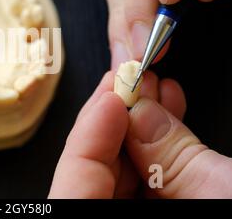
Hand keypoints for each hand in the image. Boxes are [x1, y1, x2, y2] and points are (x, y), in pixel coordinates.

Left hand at [48, 71, 231, 197]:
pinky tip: (168, 120)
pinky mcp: (165, 217)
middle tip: (131, 84)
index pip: (74, 192)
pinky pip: (148, 192)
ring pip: (121, 182)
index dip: (88, 138)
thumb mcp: (225, 196)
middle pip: (94, 182)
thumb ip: (174, 158)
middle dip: (114, 125)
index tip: (111, 95)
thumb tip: (139, 113)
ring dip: (137, 132)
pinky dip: (157, 155)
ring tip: (154, 92)